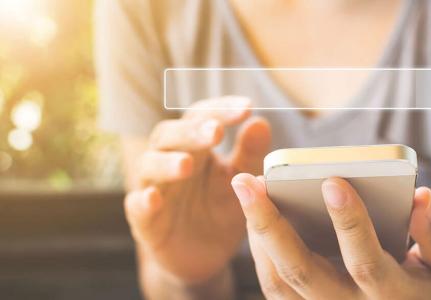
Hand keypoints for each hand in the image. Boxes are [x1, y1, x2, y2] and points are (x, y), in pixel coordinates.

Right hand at [124, 97, 271, 284]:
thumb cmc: (222, 208)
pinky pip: (136, 206)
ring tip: (187, 165)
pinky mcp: (145, 220)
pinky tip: (154, 198)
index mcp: (195, 146)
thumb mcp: (242, 182)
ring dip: (167, 163)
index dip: (220, 109)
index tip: (246, 107)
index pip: (201, 117)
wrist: (207, 255)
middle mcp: (169, 160)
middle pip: (170, 135)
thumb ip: (250, 154)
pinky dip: (143, 201)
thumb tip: (261, 122)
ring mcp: (154, 188)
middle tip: (216, 131)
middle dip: (192, 131)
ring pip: (149, 165)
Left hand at [231, 174, 430, 299]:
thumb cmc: (430, 290)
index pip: (366, 262)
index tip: (333, 181)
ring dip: (257, 234)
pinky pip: (274, 285)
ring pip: (279, 280)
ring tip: (246, 190)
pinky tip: (255, 215)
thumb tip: (420, 198)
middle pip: (301, 271)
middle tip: (247, 181)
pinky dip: (260, 250)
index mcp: (392, 296)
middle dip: (270, 224)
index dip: (350, 223)